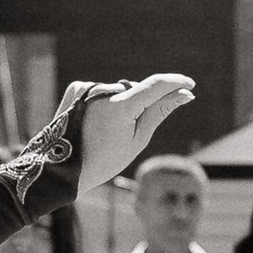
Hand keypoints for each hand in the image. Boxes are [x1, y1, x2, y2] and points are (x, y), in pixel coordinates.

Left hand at [62, 74, 195, 189]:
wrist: (63, 170)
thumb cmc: (104, 160)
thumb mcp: (138, 139)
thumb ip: (160, 111)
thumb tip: (184, 94)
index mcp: (120, 106)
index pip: (155, 85)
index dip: (175, 83)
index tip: (190, 85)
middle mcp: (102, 91)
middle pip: (136, 90)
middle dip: (143, 103)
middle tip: (131, 132)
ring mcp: (87, 87)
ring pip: (118, 91)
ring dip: (122, 104)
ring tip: (108, 130)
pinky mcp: (77, 88)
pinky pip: (101, 91)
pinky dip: (104, 103)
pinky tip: (95, 122)